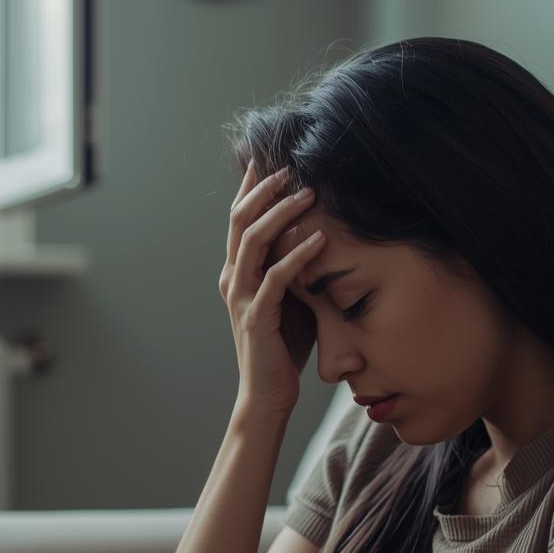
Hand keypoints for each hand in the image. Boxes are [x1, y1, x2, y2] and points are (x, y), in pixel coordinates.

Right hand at [218, 161, 325, 417]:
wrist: (267, 395)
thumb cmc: (281, 347)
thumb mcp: (289, 297)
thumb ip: (292, 268)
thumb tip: (317, 234)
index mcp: (237, 273)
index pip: (238, 220)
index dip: (250, 187)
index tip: (268, 157)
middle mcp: (234, 280)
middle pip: (240, 221)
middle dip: (264, 190)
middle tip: (290, 166)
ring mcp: (242, 298)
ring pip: (254, 242)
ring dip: (281, 214)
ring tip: (307, 193)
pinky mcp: (256, 318)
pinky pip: (276, 278)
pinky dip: (298, 255)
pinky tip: (320, 238)